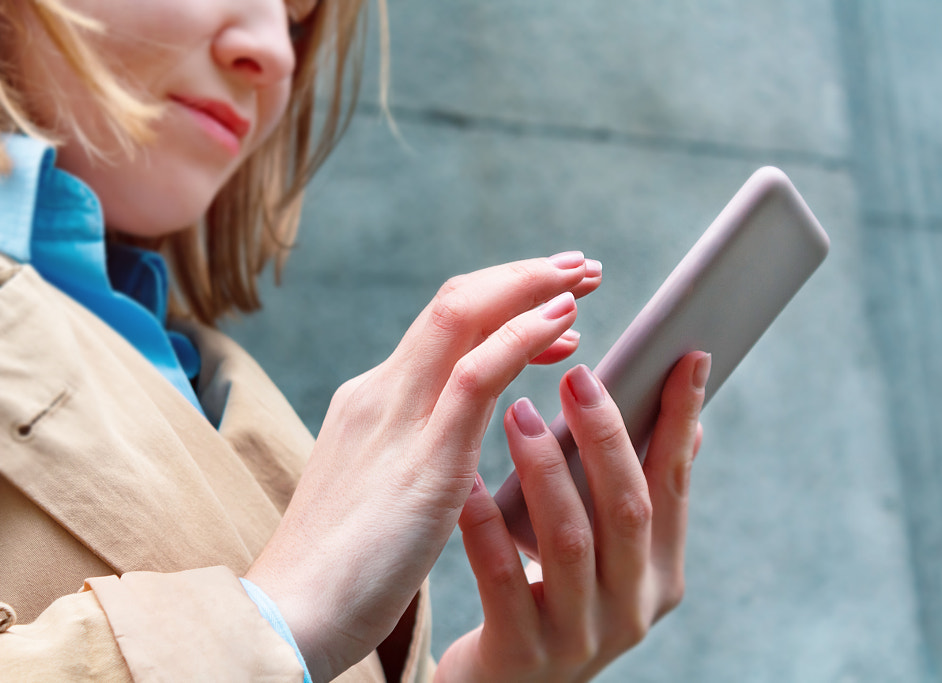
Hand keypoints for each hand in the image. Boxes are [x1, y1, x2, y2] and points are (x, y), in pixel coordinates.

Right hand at [244, 253, 600, 681]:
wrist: (289, 617)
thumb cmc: (343, 566)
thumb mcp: (382, 487)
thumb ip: (417, 448)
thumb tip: (459, 434)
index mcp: (373, 402)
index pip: (444, 327)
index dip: (503, 303)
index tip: (556, 309)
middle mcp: (381, 393)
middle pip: (455, 303)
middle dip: (522, 276)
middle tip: (582, 267)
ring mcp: (396, 417)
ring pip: (463, 317)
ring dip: (530, 288)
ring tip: (584, 278)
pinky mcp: (421, 458)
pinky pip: (476, 374)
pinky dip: (522, 336)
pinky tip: (564, 324)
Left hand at [436, 351, 709, 682]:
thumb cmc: (551, 600)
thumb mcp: (607, 558)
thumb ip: (636, 499)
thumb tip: (687, 426)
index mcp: (659, 573)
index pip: (675, 484)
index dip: (682, 420)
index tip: (686, 356)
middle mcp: (632, 607)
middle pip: (628, 507)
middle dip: (606, 435)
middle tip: (577, 374)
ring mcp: (580, 635)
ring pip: (569, 539)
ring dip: (545, 469)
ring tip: (517, 412)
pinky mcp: (523, 654)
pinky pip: (502, 577)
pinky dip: (485, 523)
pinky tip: (466, 480)